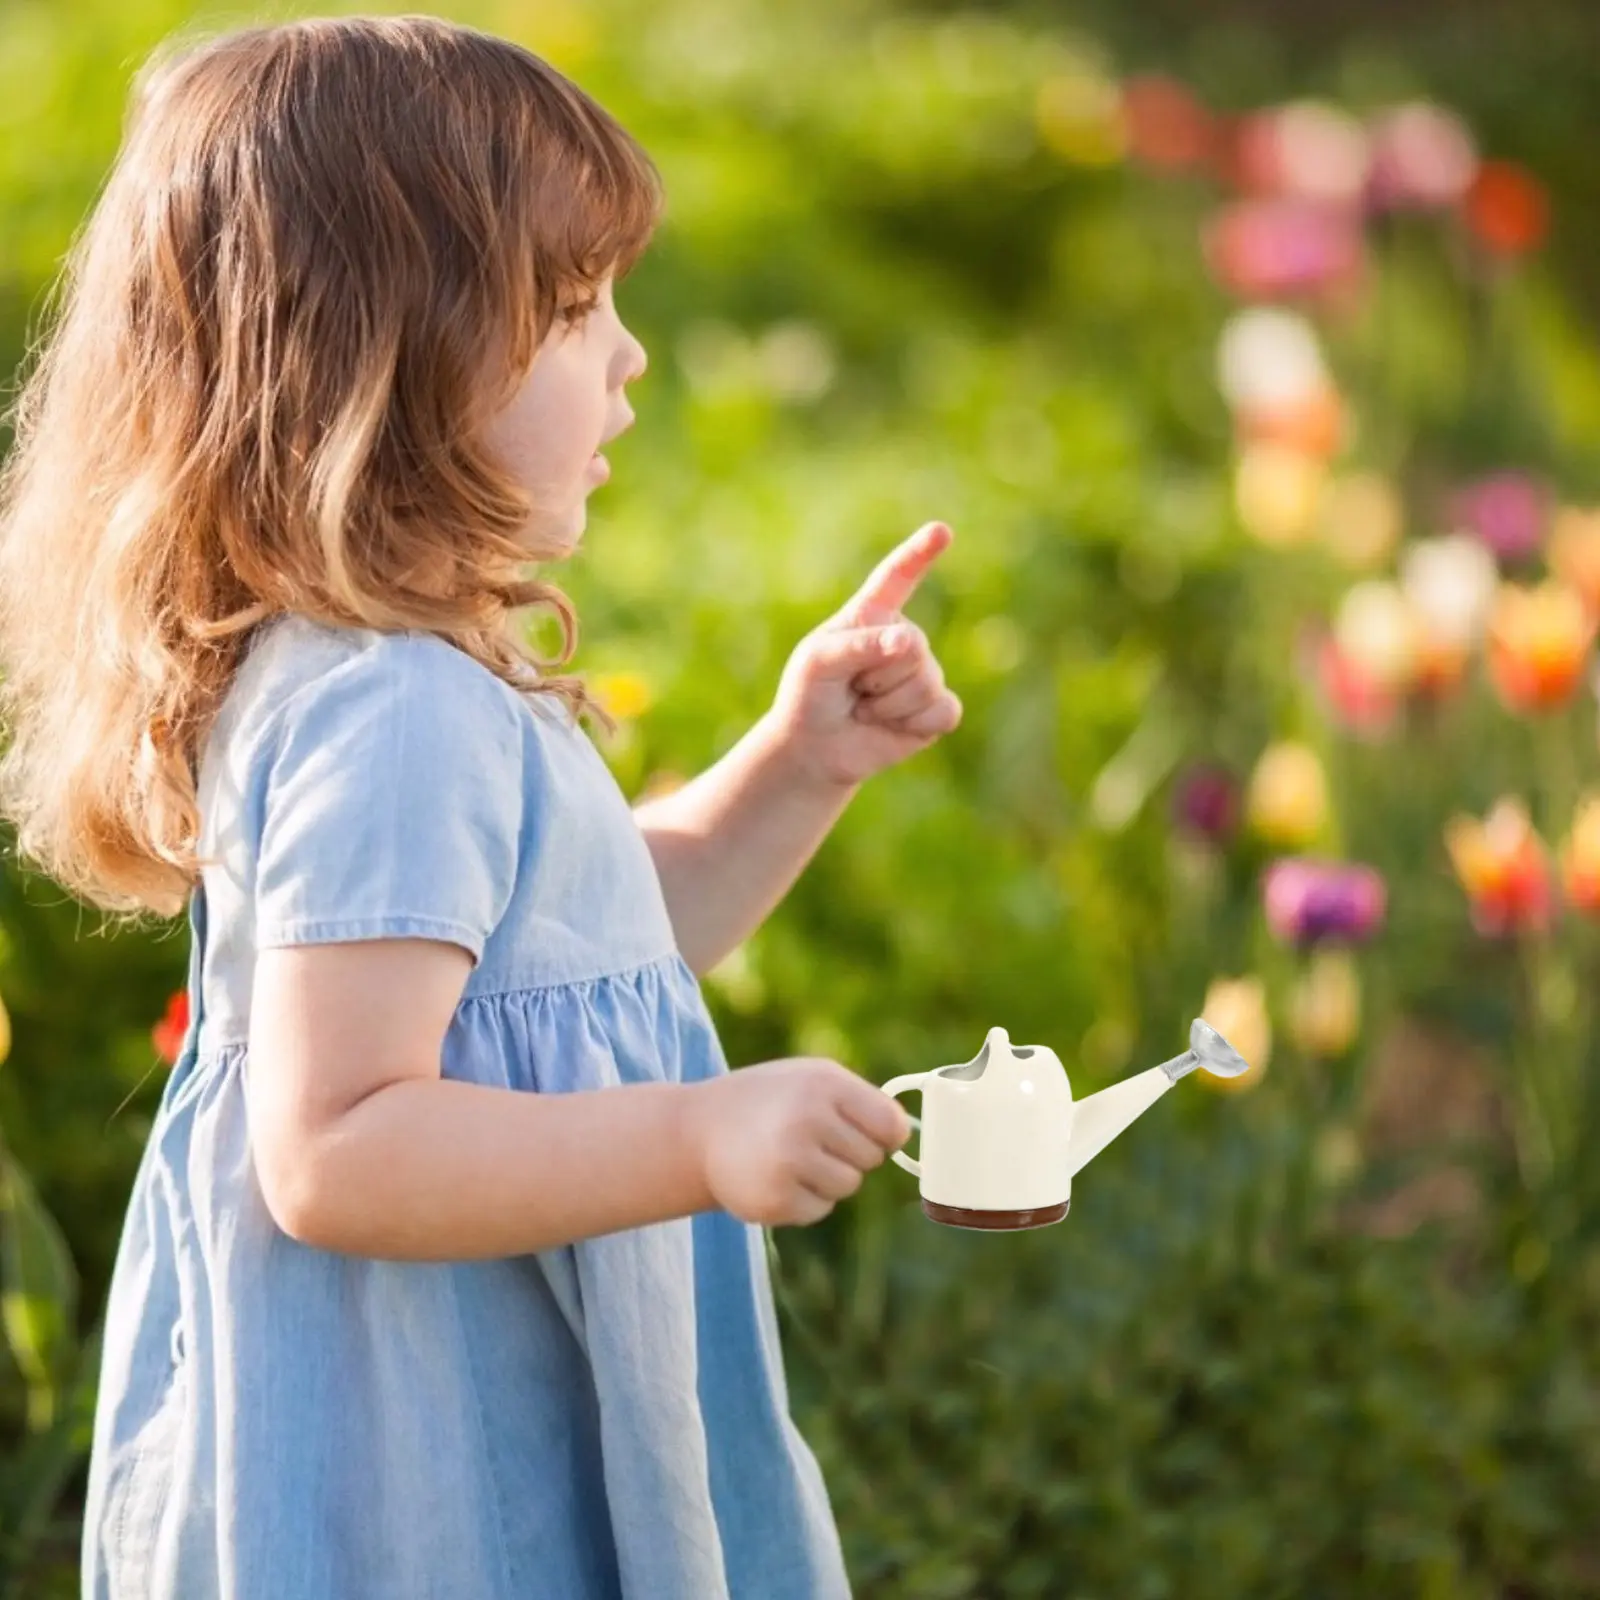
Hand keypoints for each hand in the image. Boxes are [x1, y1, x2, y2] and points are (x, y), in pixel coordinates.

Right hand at [689, 1058, 913, 1226]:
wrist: (697, 1132)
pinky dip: (804, 1199)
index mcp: (824, 1084)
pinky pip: (820, 1208)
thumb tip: (906, 1134)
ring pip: (848, 1186)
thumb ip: (861, 1100)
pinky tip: (775, 1177)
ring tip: (791, 1157)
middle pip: (871, 1158)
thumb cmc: (768, 1101)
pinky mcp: (776, 1199)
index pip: (890, 1125)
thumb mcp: (811, 1079)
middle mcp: (808, 1119)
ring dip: (828, 1178)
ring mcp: (790, 1161)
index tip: (867, 1132)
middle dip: (848, 1153)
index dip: (884, 1134)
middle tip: (809, 1140)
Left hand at [765, 522, 962, 789]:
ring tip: (865, 707)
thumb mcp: (818, 662)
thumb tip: (911, 643)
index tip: (941, 531)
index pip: (898, 576)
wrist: (815, 747)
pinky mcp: (937, 708)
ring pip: (926, 684)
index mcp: (872, 614)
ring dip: (887, 705)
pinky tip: (891, 726)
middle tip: (853, 689)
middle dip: (877, 677)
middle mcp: (904, 636)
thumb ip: (859, 645)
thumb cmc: (811, 694)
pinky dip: (912, 724)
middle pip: (914, 648)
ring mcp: (924, 672)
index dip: (919, 553)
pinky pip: (943, 710)